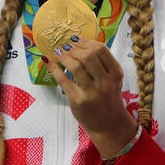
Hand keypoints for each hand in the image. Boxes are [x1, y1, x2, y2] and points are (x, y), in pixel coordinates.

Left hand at [45, 37, 138, 158]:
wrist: (109, 125)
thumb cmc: (108, 99)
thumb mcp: (112, 80)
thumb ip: (102, 64)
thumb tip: (79, 44)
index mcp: (115, 73)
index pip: (101, 49)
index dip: (86, 41)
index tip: (76, 39)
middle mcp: (106, 82)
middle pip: (88, 55)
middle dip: (74, 48)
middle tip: (65, 46)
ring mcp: (92, 92)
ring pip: (76, 66)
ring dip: (64, 56)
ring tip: (59, 52)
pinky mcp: (78, 100)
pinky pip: (63, 80)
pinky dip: (53, 68)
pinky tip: (48, 61)